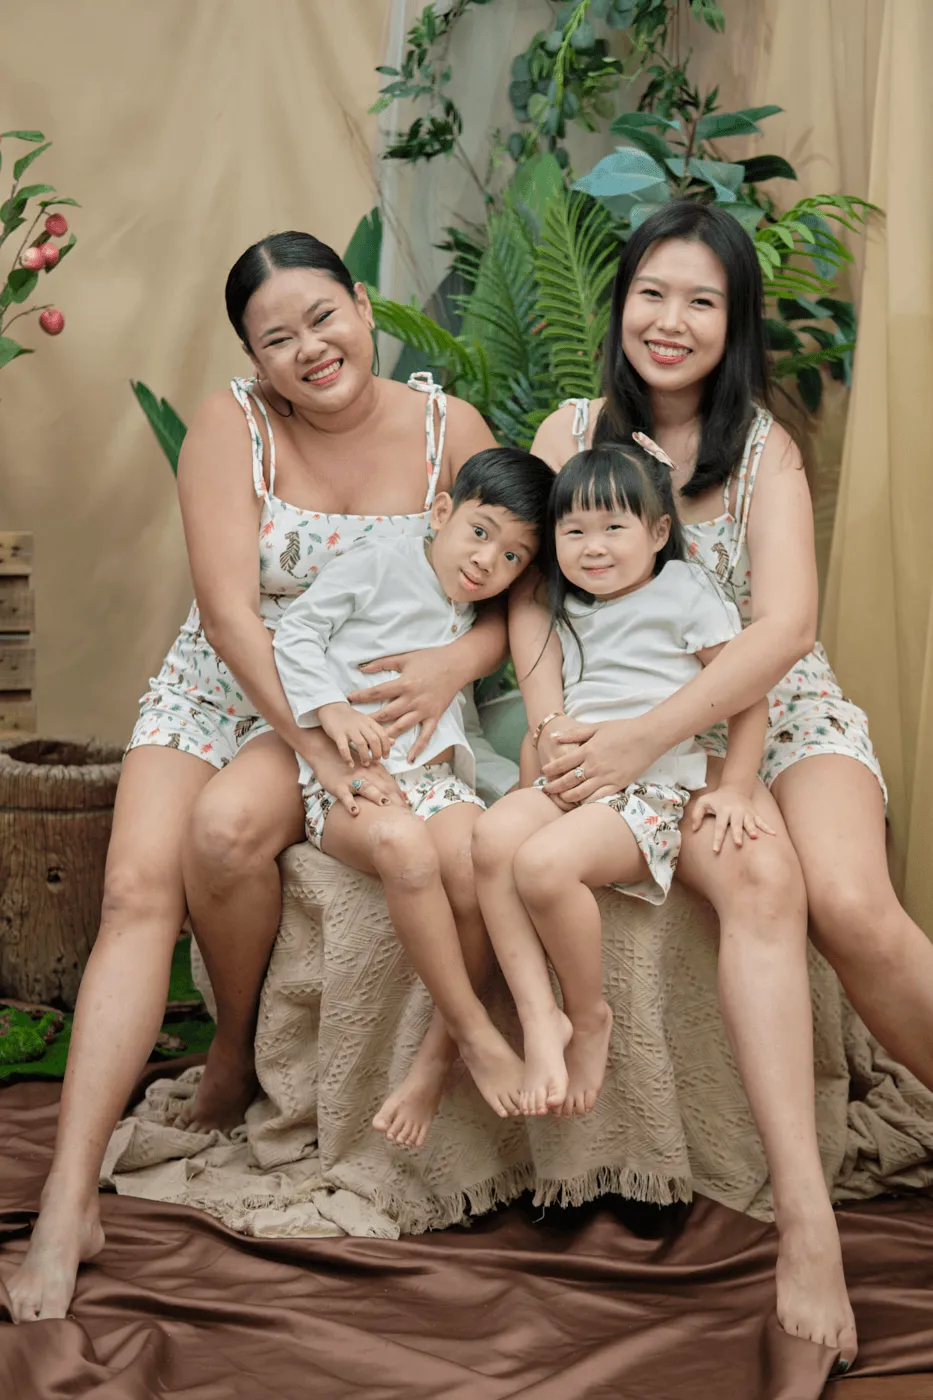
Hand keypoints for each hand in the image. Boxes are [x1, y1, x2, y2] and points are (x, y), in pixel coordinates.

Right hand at [293, 729, 406, 816]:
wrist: (324, 750)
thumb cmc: (347, 758)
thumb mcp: (365, 758)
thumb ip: (380, 759)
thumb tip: (395, 743)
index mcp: (373, 769)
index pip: (390, 783)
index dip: (399, 795)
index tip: (408, 807)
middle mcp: (365, 774)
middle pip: (382, 787)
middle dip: (394, 800)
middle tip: (403, 813)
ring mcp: (352, 780)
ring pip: (366, 788)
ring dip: (376, 796)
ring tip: (384, 804)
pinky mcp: (338, 786)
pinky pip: (345, 796)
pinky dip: (350, 803)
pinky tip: (355, 811)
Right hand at [317, 702, 391, 765]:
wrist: (332, 708)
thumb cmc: (351, 719)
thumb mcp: (367, 723)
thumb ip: (379, 733)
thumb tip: (393, 742)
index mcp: (369, 722)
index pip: (382, 735)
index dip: (386, 747)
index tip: (385, 757)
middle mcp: (361, 724)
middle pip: (374, 740)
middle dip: (377, 753)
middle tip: (376, 762)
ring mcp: (349, 729)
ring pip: (361, 744)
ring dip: (365, 756)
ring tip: (365, 764)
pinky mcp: (337, 733)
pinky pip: (343, 747)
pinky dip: (347, 757)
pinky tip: (350, 764)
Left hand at [346, 647, 461, 761]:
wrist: (456, 665)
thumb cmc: (430, 659)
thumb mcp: (404, 657)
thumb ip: (382, 663)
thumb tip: (362, 668)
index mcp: (404, 683)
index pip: (377, 693)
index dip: (361, 697)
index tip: (348, 701)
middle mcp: (412, 699)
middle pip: (386, 713)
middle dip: (369, 721)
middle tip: (355, 728)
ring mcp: (423, 710)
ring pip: (401, 727)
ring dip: (387, 736)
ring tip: (373, 744)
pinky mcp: (434, 717)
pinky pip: (425, 736)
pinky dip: (418, 748)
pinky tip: (409, 759)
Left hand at [541, 717, 654, 803]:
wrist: (647, 737)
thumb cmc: (623, 729)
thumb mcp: (596, 727)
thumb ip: (574, 733)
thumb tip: (554, 736)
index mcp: (587, 750)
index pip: (562, 763)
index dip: (550, 770)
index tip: (544, 773)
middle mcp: (594, 766)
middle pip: (567, 780)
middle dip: (554, 787)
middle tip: (546, 790)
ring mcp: (605, 777)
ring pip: (580, 793)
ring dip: (567, 797)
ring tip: (561, 798)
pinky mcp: (617, 785)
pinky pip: (598, 798)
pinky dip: (587, 802)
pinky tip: (581, 804)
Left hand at [690, 785, 776, 853]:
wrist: (735, 788)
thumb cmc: (717, 798)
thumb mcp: (703, 802)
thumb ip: (696, 815)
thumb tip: (694, 828)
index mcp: (723, 811)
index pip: (719, 827)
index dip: (717, 838)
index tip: (715, 850)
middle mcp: (735, 812)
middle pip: (736, 825)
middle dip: (737, 834)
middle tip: (738, 844)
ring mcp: (746, 813)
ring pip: (750, 822)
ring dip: (752, 830)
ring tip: (755, 837)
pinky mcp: (754, 814)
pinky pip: (762, 821)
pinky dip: (768, 827)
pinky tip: (774, 834)